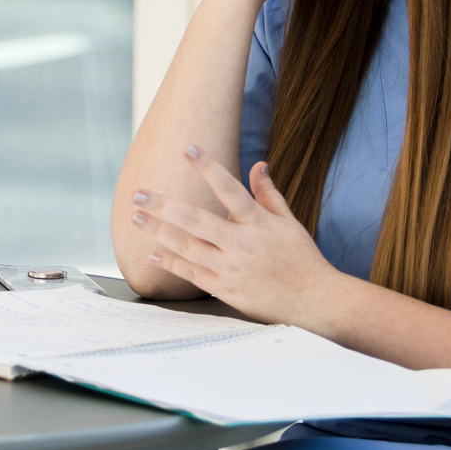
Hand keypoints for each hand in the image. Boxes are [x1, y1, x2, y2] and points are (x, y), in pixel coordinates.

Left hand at [128, 147, 341, 326]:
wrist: (315, 301)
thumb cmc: (302, 258)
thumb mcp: (289, 222)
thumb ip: (269, 194)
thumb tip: (258, 164)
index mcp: (258, 223)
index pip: (229, 189)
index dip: (208, 167)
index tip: (188, 148)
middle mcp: (241, 244)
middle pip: (195, 220)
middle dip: (163, 205)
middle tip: (138, 193)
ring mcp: (231, 269)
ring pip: (187, 247)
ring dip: (158, 232)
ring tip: (135, 218)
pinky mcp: (225, 290)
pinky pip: (191, 274)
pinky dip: (170, 264)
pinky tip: (152, 254)